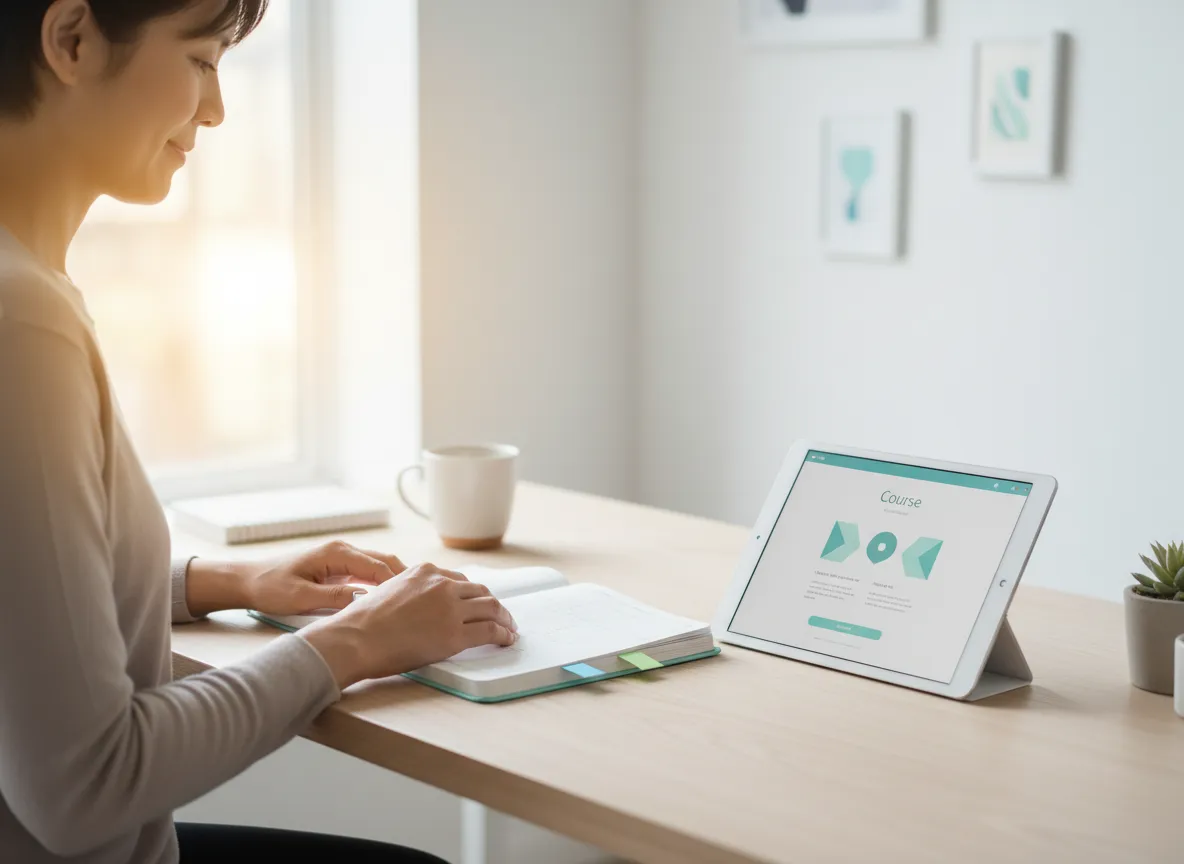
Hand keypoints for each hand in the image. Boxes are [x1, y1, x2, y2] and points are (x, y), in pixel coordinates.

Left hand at [185, 541, 404, 617]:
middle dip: (405, 578)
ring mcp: (341, 558)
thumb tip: (364, 600)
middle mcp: (343, 551)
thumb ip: (334, 598)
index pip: (378, 566)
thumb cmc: (270, 587)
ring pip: (379, 566)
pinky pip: (368, 573)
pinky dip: (382, 583)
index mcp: (336, 553)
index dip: (399, 583)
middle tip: (425, 597)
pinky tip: (392, 599)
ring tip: (414, 599)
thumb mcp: (301, 597)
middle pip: (385, 561)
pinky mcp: (338, 568)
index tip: (416, 598)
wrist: (248, 581)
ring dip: (395, 580)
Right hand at [299, 562, 517, 688]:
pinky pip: (490, 630)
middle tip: (502, 615)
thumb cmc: (362, 622)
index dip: (473, 594)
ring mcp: (450, 608)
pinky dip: (503, 634)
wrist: (355, 638)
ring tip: (509, 628)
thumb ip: (411, 592)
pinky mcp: (455, 633)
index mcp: (424, 572)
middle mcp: (441, 585)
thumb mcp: (388, 590)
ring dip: (505, 618)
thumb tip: (420, 606)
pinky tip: (507, 639)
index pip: (460, 580)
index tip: (479, 602)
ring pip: (491, 607)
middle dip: (494, 604)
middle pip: (480, 591)